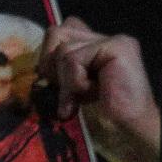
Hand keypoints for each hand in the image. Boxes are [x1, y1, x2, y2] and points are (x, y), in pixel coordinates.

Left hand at [39, 18, 160, 161]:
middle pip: (55, 34)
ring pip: (62, 50)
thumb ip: (58, 70)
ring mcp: (112, 40)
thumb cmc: (96, 116)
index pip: (59, 31)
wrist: (123, 129)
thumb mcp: (67, 88)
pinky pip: (74, 60)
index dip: (48, 56)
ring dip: (66, 81)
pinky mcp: (117, 46)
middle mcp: (103, 38)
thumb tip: (38, 64)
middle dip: (52, 67)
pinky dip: (75, 82)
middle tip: (68, 92)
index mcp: (93, 45)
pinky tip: (93, 94)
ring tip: (82, 97)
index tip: (56, 83)